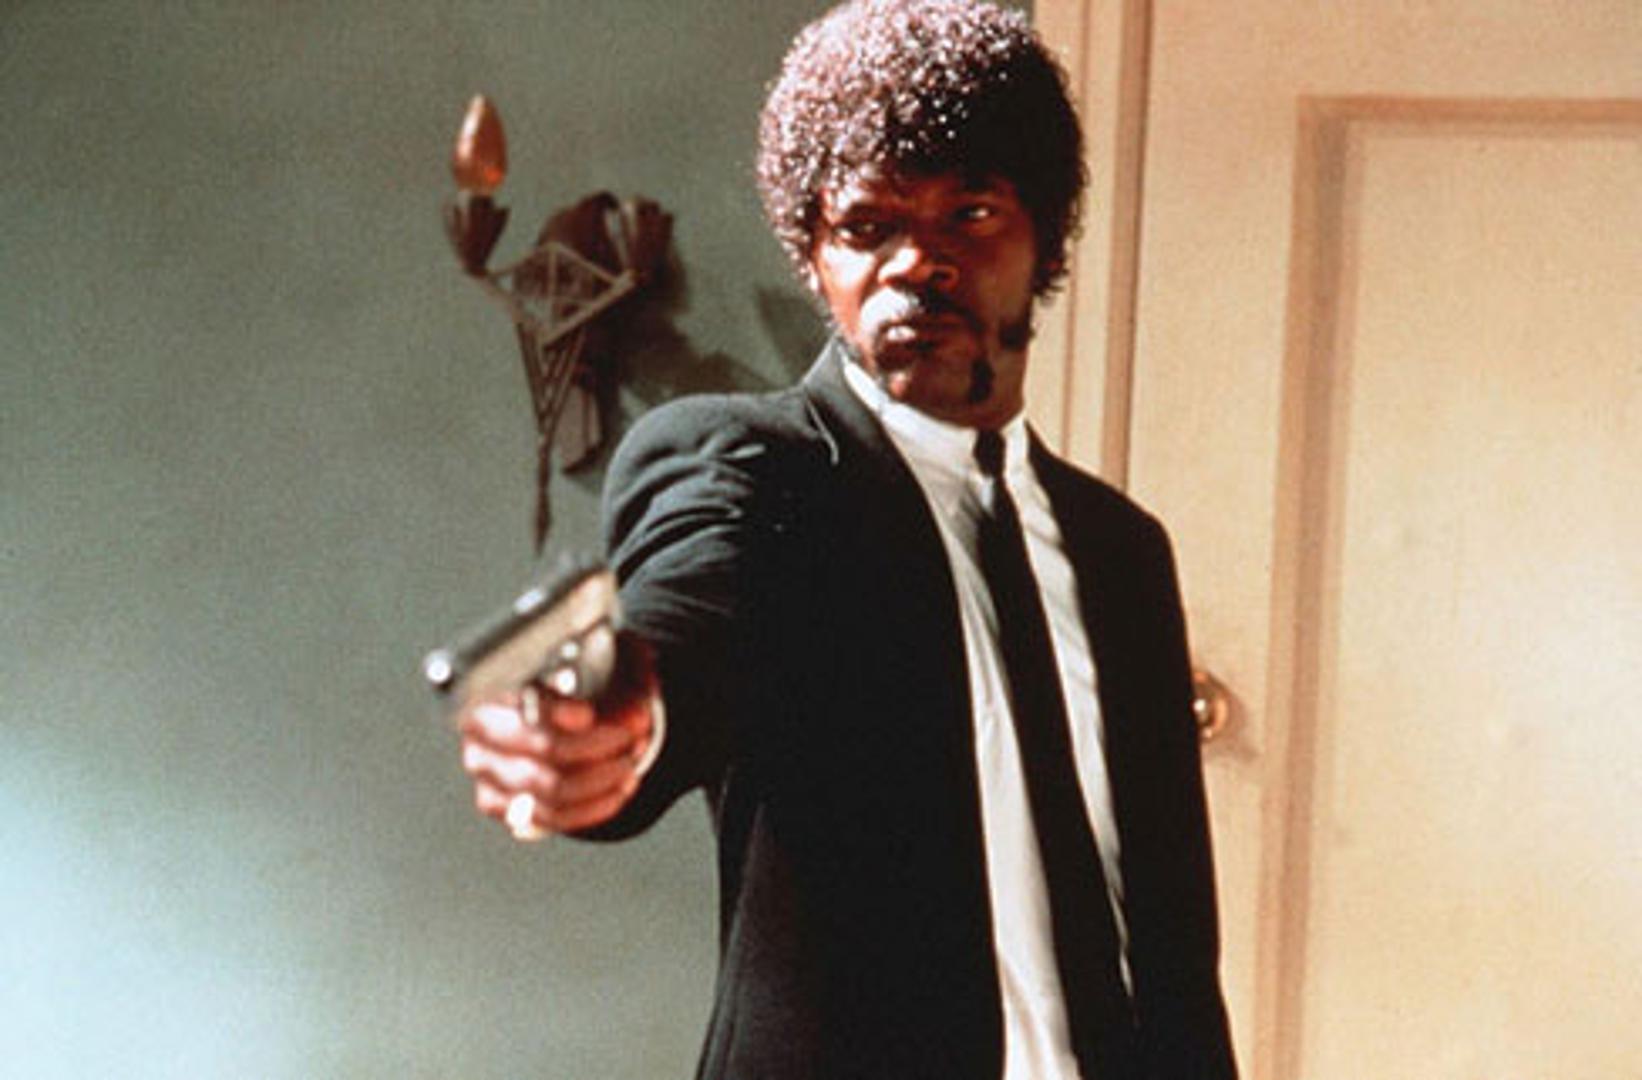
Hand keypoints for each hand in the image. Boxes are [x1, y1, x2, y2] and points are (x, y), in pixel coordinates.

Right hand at [459, 635, 656, 838]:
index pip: (519, 698)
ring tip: (628, 764)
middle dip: (598, 747)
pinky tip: (617, 789)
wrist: (561, 712)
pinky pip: (550, 818)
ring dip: (602, 780)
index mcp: (496, 679)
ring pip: (550, 788)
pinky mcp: (501, 805)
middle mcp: (482, 727)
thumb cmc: (578, 678)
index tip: (588, 715)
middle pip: (541, 747)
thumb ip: (626, 672)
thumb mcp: (605, 656)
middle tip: (629, 738)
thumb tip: (636, 713)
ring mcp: (488, 771)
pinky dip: (592, 807)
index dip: (555, 710)